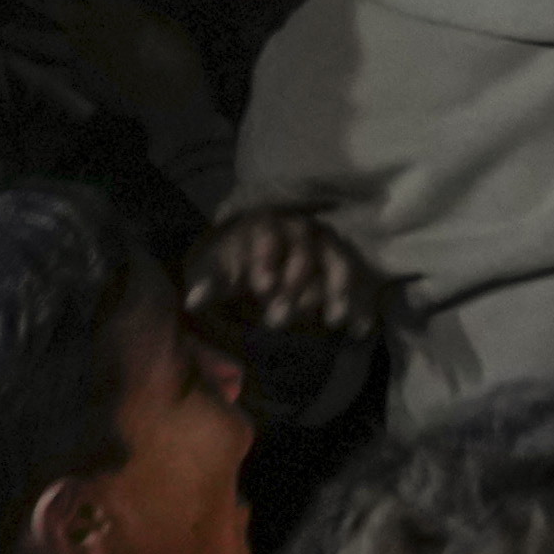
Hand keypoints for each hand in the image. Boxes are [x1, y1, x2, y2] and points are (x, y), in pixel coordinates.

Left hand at [188, 204, 369, 360]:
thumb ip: (208, 283)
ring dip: (336, 291)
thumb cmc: (235, 262)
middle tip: (277, 319)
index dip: (267, 258)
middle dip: (294, 285)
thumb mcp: (215, 269)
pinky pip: (356, 282)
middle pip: (304, 252)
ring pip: (337, 262)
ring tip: (332, 320)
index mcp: (265, 225)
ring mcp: (325, 245)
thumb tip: (193, 302)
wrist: (257, 258)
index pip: (268, 235)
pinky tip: (359, 329)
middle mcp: (300, 230)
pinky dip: (361, 303)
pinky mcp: (341, 266)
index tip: (261, 286)